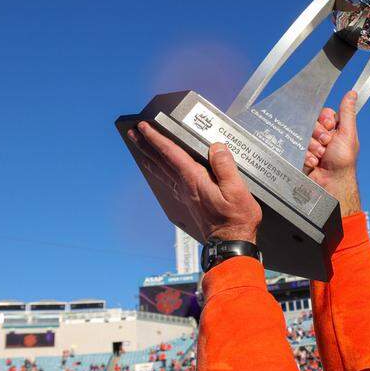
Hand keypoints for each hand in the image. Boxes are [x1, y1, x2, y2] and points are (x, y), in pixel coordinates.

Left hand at [128, 123, 260, 243]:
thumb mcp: (237, 190)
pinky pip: (169, 181)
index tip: (144, 127)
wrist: (230, 243)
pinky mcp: (189, 201)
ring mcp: (185, 195)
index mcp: (194, 180)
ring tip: (140, 148)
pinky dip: (161, 171)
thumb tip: (216, 147)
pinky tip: (161, 171)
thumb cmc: (235, 219)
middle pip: (161, 162)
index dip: (157, 138)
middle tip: (132, 133)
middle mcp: (185, 187)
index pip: (171, 154)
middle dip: (146, 145)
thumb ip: (225, 166)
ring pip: (162, 171)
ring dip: (150, 158)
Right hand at [304, 90, 360, 215]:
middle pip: (312, 122)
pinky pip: (298, 147)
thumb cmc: (343, 163)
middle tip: (327, 144)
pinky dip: (307, 155)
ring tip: (321, 156)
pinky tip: (314, 162)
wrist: (331, 184)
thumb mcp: (348, 134)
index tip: (331, 127)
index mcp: (335, 129)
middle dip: (319, 134)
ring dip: (313, 146)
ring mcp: (311, 145)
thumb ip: (347, 113)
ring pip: (304, 134)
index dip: (325, 120)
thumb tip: (352, 94)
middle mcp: (322, 135)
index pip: (323, 113)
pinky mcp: (301, 154)